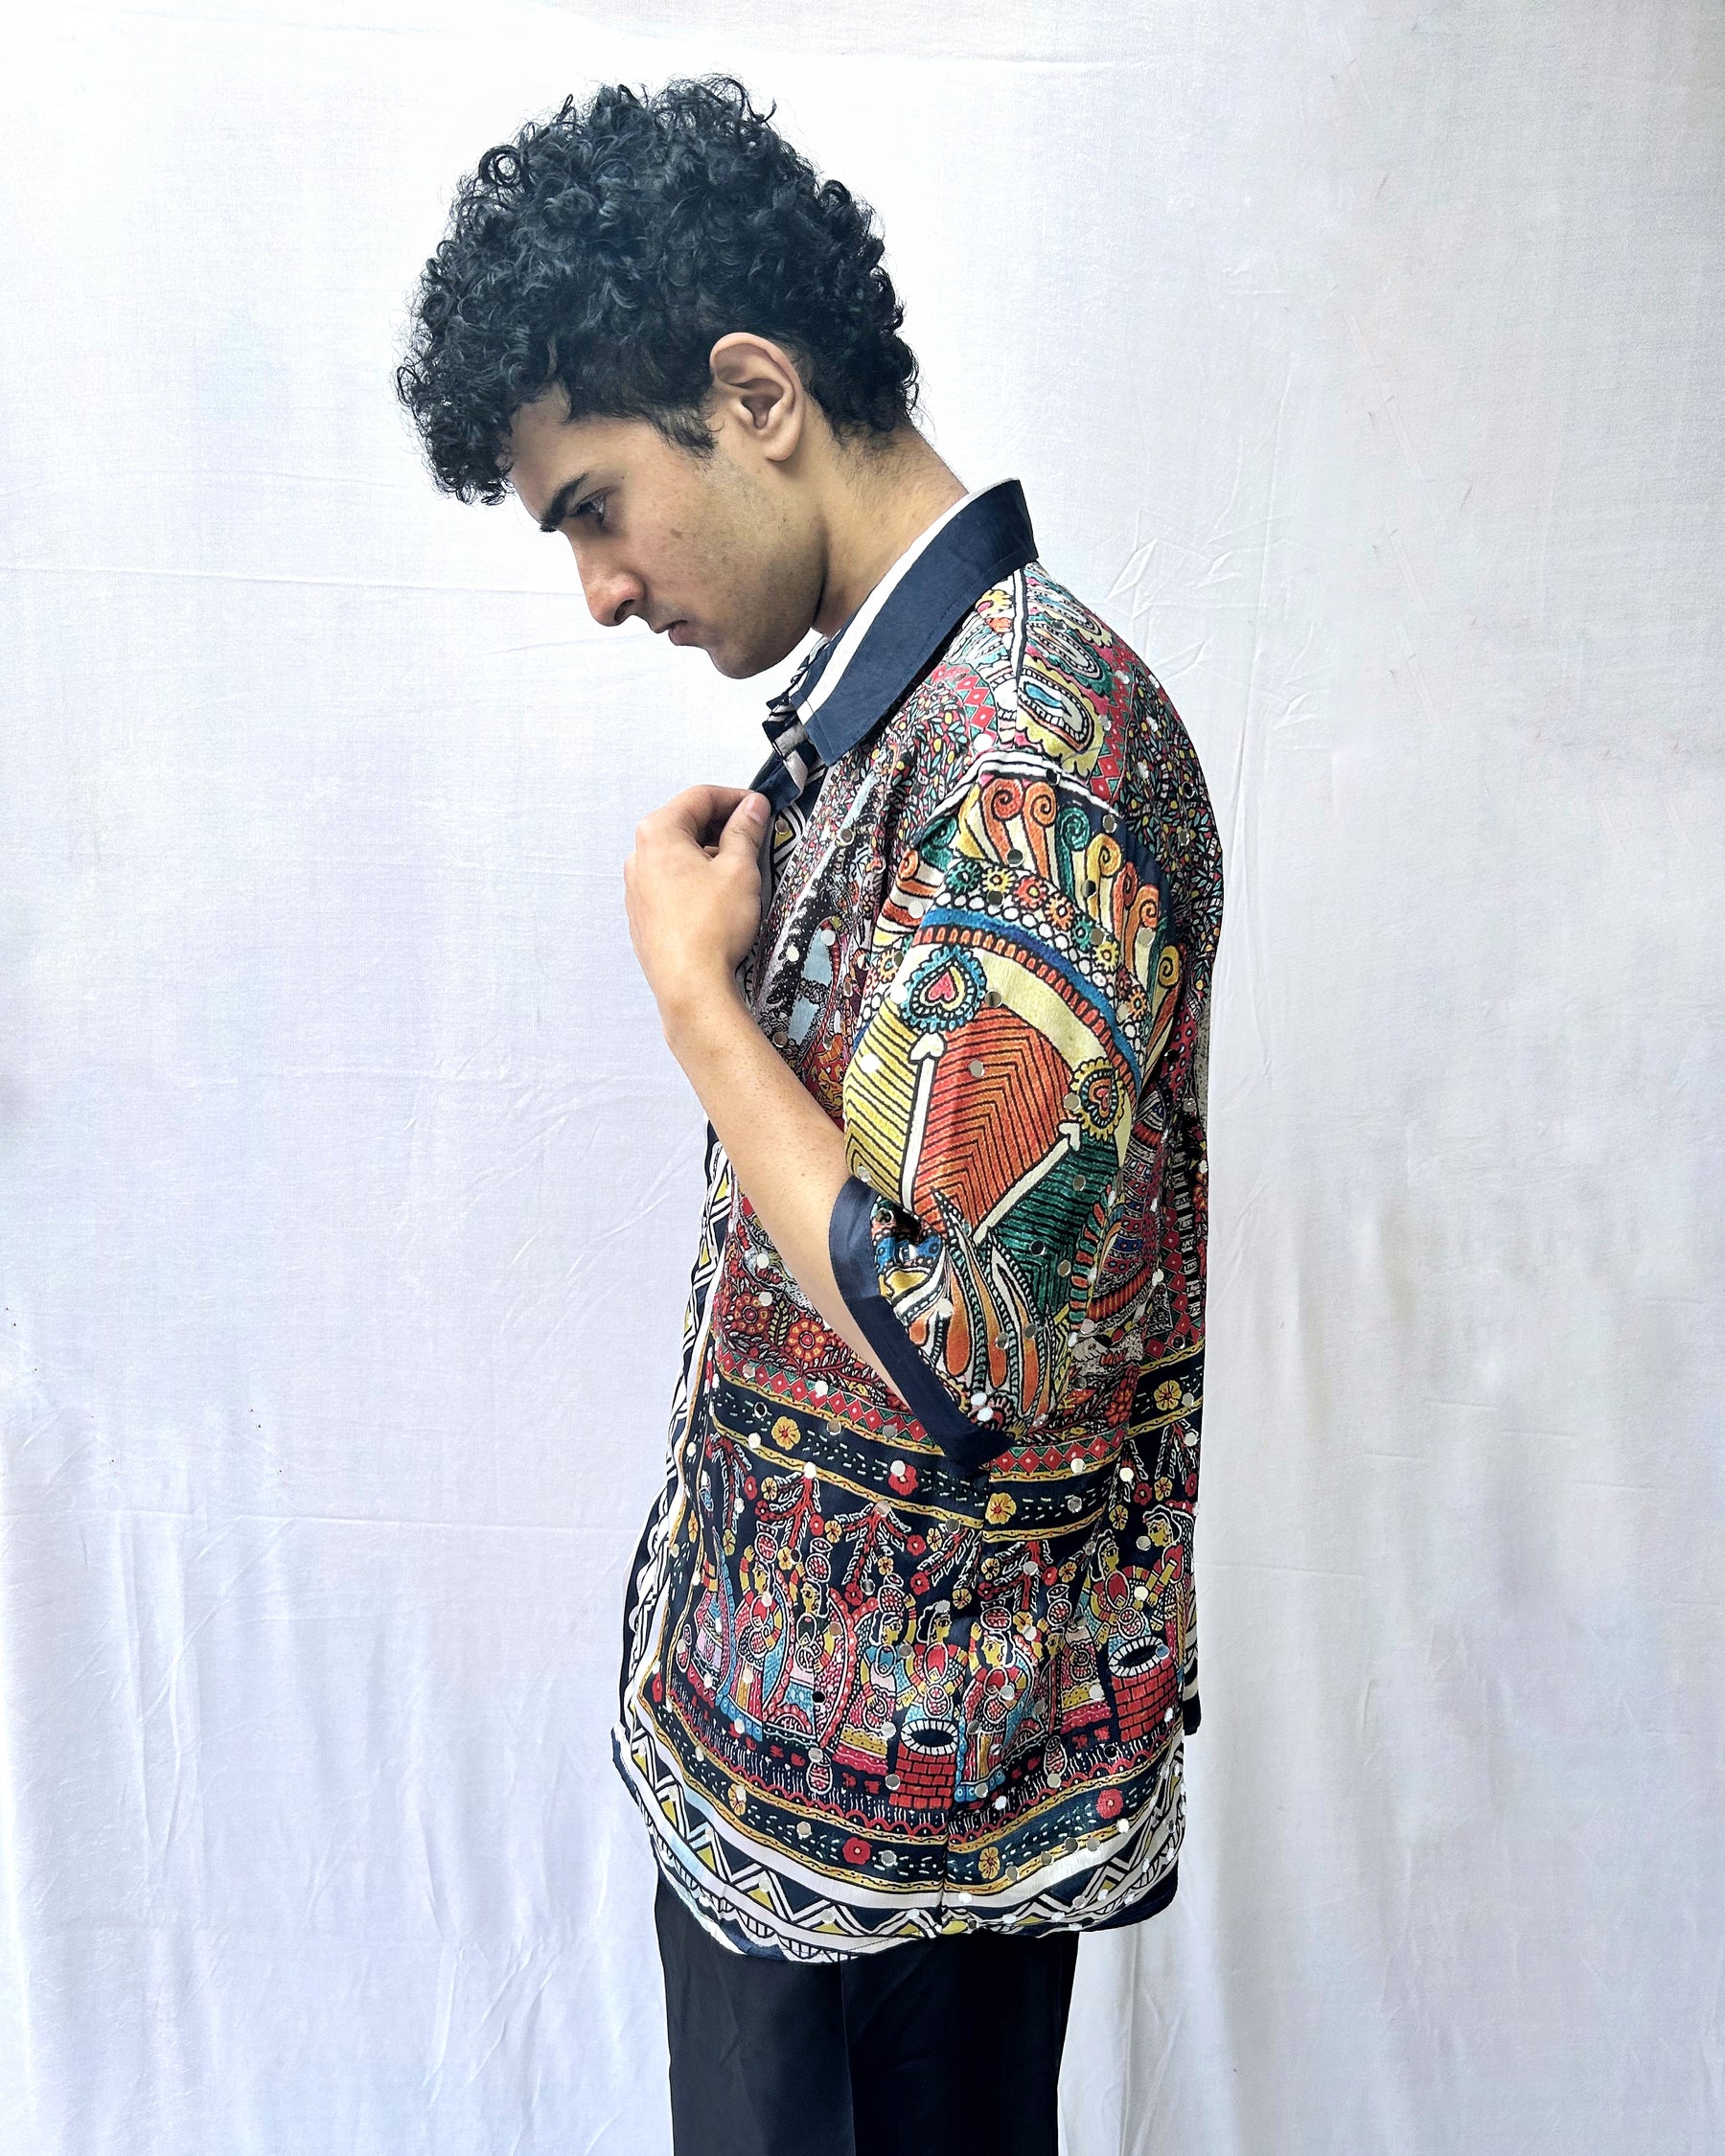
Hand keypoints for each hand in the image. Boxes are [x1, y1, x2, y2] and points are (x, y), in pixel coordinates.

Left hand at [623, 784, 772, 1026]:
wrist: (690, 985)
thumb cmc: (712, 925)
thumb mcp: (739, 869)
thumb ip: (745, 831)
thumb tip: (752, 808)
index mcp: (658, 834)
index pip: (699, 797)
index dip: (735, 798)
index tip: (760, 807)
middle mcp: (638, 857)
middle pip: (685, 825)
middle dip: (721, 827)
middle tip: (755, 837)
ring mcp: (636, 890)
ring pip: (677, 857)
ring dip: (709, 856)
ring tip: (740, 872)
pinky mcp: (643, 917)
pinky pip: (670, 885)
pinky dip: (695, 881)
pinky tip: (718, 899)